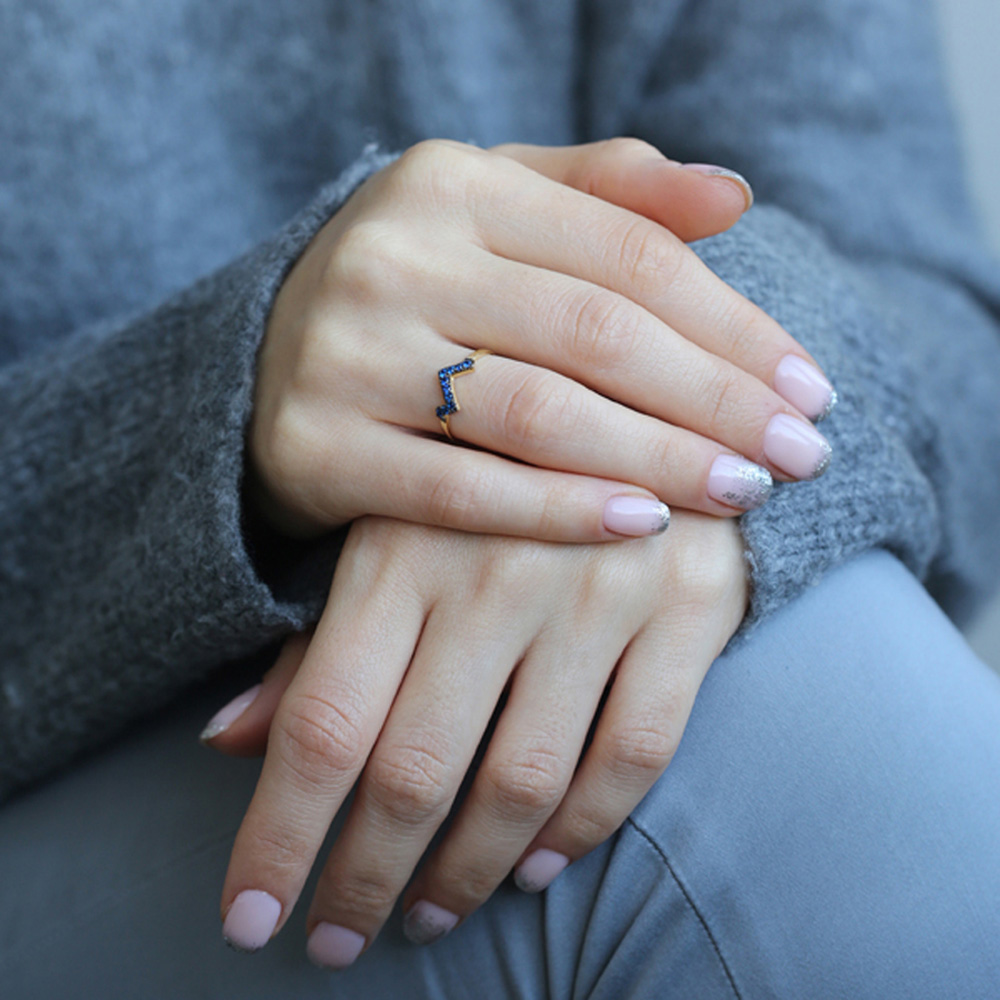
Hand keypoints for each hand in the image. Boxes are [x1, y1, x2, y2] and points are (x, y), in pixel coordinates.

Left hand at [204, 512, 746, 964]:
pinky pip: (632, 754)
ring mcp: (599, 588)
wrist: (650, 411)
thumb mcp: (391, 535)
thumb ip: (319, 642)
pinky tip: (534, 868)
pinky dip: (579, 831)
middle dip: (363, 877)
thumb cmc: (495, 485)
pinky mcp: (688, 606)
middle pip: (414, 770)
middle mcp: (495, 569)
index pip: (325, 722)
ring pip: (521, 780)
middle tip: (339, 937)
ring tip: (426, 913)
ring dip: (465, 874)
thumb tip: (230, 742)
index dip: (280, 836)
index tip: (249, 919)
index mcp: (401, 545)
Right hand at [248, 138, 835, 542]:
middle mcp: (391, 256)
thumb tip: (734, 195)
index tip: (808, 387)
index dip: (733, 324)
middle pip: (593, 333)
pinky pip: (458, 490)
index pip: (628, 253)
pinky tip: (638, 526)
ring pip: (533, 413)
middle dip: (713, 401)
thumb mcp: (498, 216)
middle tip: (800, 455)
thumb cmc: (416, 290)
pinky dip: (554, 510)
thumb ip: (607, 195)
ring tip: (741, 492)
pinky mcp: (314, 446)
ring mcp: (344, 354)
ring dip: (653, 458)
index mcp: (452, 182)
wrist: (260, 358)